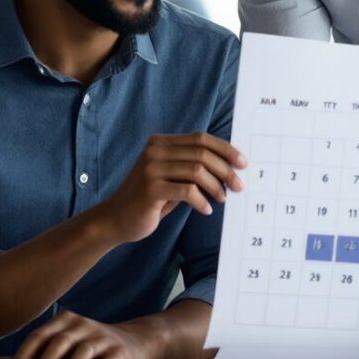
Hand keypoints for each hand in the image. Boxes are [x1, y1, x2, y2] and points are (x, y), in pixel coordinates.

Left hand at [7, 313, 155, 358]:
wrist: (134, 341)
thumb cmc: (93, 346)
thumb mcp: (70, 344)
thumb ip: (49, 353)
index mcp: (65, 322)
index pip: (40, 336)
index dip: (24, 354)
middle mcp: (83, 326)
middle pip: (60, 341)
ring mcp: (102, 337)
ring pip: (84, 348)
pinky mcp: (119, 349)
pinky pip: (111, 357)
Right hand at [94, 133, 244, 243]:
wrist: (115, 219)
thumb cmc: (149, 200)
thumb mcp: (170, 178)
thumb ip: (191, 168)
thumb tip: (229, 168)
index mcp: (160, 143)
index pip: (200, 138)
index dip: (225, 149)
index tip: (243, 163)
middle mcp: (154, 151)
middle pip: (202, 153)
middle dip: (225, 170)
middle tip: (238, 186)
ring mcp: (151, 169)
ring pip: (197, 171)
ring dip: (216, 187)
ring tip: (222, 199)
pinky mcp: (151, 189)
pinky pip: (187, 191)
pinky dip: (201, 201)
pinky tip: (205, 210)